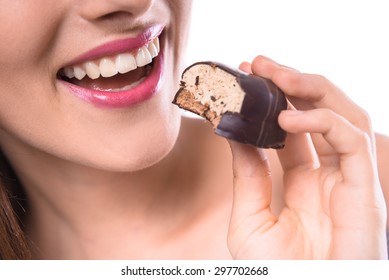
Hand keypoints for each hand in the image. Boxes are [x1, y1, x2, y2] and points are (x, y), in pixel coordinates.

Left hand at [227, 56, 386, 258]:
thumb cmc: (279, 273)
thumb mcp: (250, 220)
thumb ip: (247, 176)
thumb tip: (234, 134)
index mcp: (305, 182)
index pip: (292, 129)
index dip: (272, 102)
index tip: (248, 77)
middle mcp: (331, 176)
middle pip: (321, 114)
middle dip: (292, 83)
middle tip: (259, 62)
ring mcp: (350, 181)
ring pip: (344, 115)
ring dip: (310, 88)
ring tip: (274, 74)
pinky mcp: (365, 190)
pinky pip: (351, 140)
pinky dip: (322, 120)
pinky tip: (287, 116)